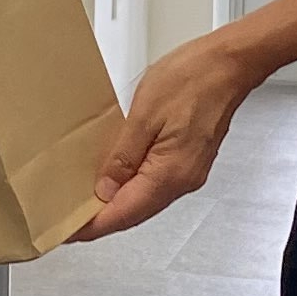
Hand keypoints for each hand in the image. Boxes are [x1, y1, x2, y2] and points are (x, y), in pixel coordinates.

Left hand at [77, 30, 258, 240]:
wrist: (229, 63)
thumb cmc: (193, 79)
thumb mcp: (144, 114)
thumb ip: (122, 157)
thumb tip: (105, 190)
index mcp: (170, 174)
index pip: (124, 214)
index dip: (92, 226)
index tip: (67, 232)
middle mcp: (182, 181)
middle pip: (134, 213)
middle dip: (101, 219)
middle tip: (68, 220)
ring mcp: (188, 173)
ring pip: (145, 200)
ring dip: (116, 205)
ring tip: (85, 201)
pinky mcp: (190, 161)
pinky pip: (156, 185)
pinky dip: (133, 188)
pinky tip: (116, 179)